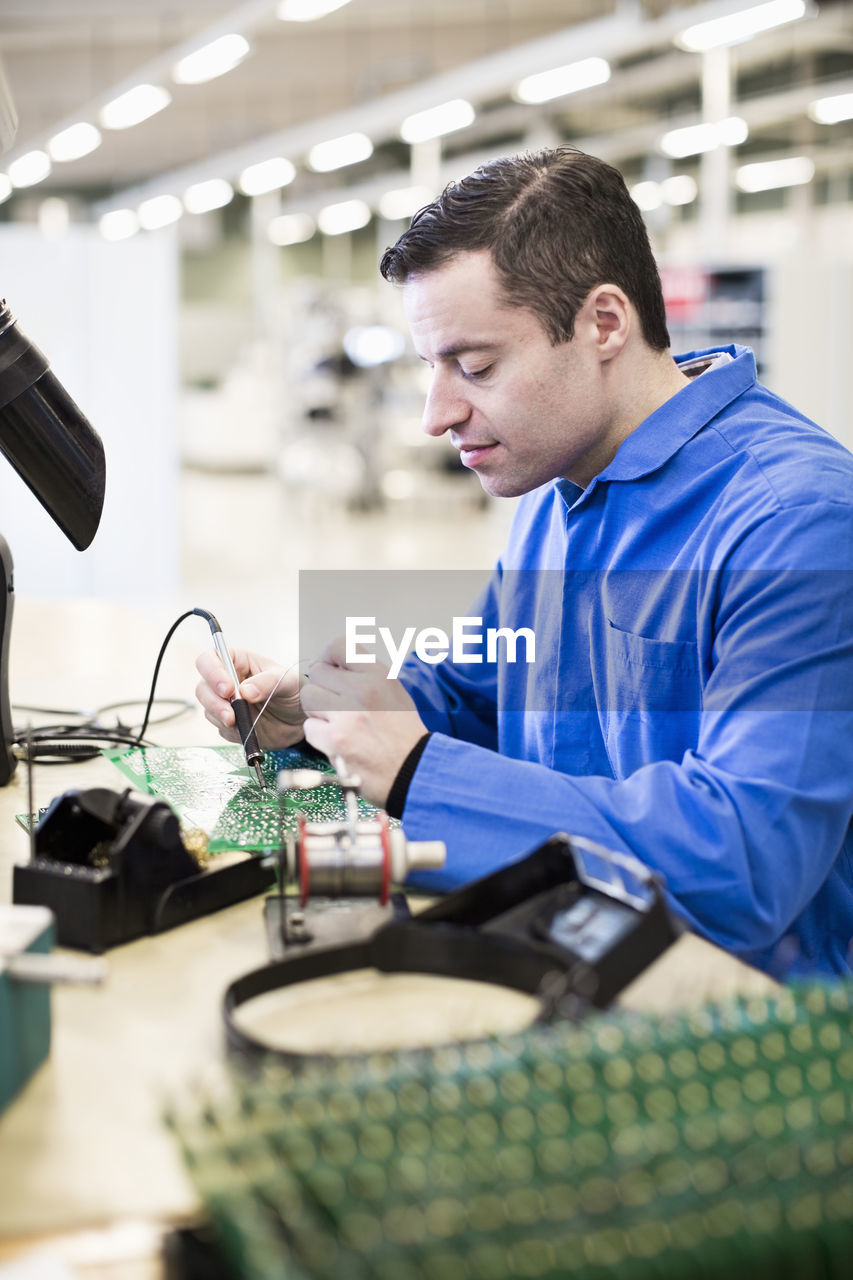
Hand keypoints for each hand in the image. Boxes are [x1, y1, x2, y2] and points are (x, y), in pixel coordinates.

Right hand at [195, 646, 305, 749]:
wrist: (301, 720)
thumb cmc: (294, 691)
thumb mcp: (288, 681)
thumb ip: (268, 683)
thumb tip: (244, 691)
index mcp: (238, 661)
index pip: (211, 659)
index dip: (213, 673)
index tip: (228, 689)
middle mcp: (227, 680)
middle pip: (203, 686)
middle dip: (213, 702)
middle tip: (230, 714)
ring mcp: (226, 703)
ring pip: (207, 708)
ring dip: (220, 718)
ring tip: (239, 723)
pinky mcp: (229, 723)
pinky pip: (219, 728)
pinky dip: (230, 731)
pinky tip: (245, 730)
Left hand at [300, 635, 427, 806]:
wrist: (414, 771)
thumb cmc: (403, 734)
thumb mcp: (393, 691)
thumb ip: (364, 675)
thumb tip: (331, 667)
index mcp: (378, 674)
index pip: (338, 646)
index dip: (328, 659)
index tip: (330, 672)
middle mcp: (363, 689)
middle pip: (317, 673)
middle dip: (323, 690)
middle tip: (336, 707)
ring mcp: (347, 714)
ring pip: (309, 698)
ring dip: (318, 712)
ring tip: (338, 724)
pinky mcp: (335, 739)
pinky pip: (309, 728)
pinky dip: (320, 737)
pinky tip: (338, 742)